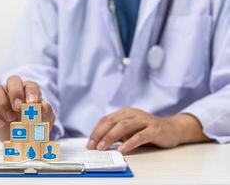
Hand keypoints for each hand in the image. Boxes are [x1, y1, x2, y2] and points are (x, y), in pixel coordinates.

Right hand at [0, 76, 54, 140]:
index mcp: (30, 91)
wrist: (26, 140)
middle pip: (12, 80)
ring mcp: (1, 98)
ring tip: (10, 118)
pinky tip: (1, 124)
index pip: (30, 85)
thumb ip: (46, 111)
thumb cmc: (37, 124)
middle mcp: (15, 91)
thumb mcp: (46, 119)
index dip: (32, 92)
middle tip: (19, 107)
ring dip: (2, 102)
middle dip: (15, 92)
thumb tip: (43, 106)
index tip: (33, 103)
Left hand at [87, 108, 208, 153]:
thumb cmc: (147, 129)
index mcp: (125, 112)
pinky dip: (130, 143)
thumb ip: (117, 133)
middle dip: (100, 134)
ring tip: (103, 147)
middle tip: (93, 146)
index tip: (89, 143)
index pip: (106, 120)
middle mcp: (133, 114)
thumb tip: (99, 143)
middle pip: (112, 121)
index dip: (96, 131)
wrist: (172, 128)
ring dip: (111, 137)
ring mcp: (144, 120)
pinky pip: (140, 136)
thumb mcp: (130, 129)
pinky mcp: (154, 129)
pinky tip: (122, 149)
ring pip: (124, 126)